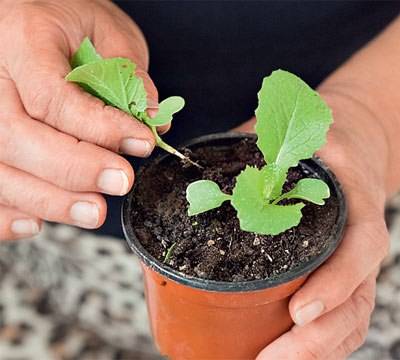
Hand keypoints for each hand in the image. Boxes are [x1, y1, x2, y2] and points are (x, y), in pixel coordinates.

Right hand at [0, 0, 159, 239]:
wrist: (22, 15)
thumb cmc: (62, 17)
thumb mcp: (103, 24)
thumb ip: (127, 68)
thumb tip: (152, 117)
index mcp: (18, 39)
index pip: (53, 96)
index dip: (100, 128)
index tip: (141, 143)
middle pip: (15, 137)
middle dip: (73, 170)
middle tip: (120, 183)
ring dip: (46, 200)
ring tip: (94, 211)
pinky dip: (4, 214)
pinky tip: (37, 223)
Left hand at [236, 92, 389, 358]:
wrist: (354, 150)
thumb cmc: (324, 141)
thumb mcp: (303, 132)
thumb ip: (265, 143)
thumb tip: (201, 160)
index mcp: (357, 205)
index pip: (362, 248)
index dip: (337, 283)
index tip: (299, 311)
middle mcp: (361, 245)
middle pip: (358, 303)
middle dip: (318, 339)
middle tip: (268, 358)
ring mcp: (355, 267)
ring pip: (352, 320)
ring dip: (316, 352)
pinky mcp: (343, 278)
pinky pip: (341, 319)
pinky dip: (318, 346)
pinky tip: (283, 355)